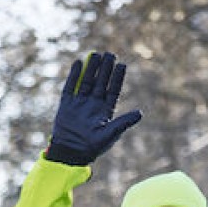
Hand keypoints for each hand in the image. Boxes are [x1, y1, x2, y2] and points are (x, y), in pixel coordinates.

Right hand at [45, 51, 141, 165]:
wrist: (71, 152)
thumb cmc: (93, 146)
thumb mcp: (111, 133)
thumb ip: (124, 122)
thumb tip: (140, 113)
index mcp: (105, 111)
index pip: (113, 90)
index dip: (117, 78)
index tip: (122, 64)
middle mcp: (93, 105)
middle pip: (101, 82)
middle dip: (106, 69)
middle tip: (110, 54)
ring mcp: (80, 103)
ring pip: (87, 81)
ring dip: (92, 68)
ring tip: (96, 54)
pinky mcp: (67, 104)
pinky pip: (70, 87)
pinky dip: (74, 75)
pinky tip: (78, 63)